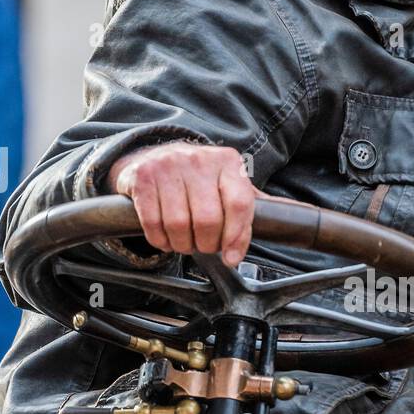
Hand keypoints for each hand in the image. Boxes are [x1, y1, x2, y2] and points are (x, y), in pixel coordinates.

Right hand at [107, 141, 264, 265]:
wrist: (153, 157)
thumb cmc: (199, 180)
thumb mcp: (228, 184)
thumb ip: (249, 207)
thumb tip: (270, 238)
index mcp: (227, 162)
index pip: (239, 204)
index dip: (237, 237)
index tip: (230, 257)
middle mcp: (199, 159)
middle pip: (209, 219)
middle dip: (207, 244)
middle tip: (204, 247)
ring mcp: (168, 166)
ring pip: (179, 224)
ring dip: (182, 245)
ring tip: (185, 243)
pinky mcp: (143, 178)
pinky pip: (153, 223)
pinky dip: (160, 240)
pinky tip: (166, 238)